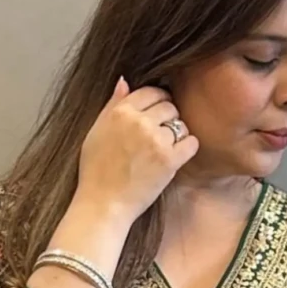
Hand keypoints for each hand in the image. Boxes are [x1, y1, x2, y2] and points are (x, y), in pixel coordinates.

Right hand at [76, 76, 200, 222]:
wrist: (102, 207)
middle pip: (169, 106)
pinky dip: (187, 149)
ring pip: (180, 124)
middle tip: (159, 137)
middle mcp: (138, 122)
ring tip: (164, 150)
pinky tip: (176, 157)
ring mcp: (155, 140)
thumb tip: (124, 81)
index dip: (156, 102)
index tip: (155, 115)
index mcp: (120, 112)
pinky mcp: (169, 160)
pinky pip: (191, 143)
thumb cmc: (95, 173)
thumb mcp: (95, 133)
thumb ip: (112, 106)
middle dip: (167, 119)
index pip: (151, 92)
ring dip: (176, 135)